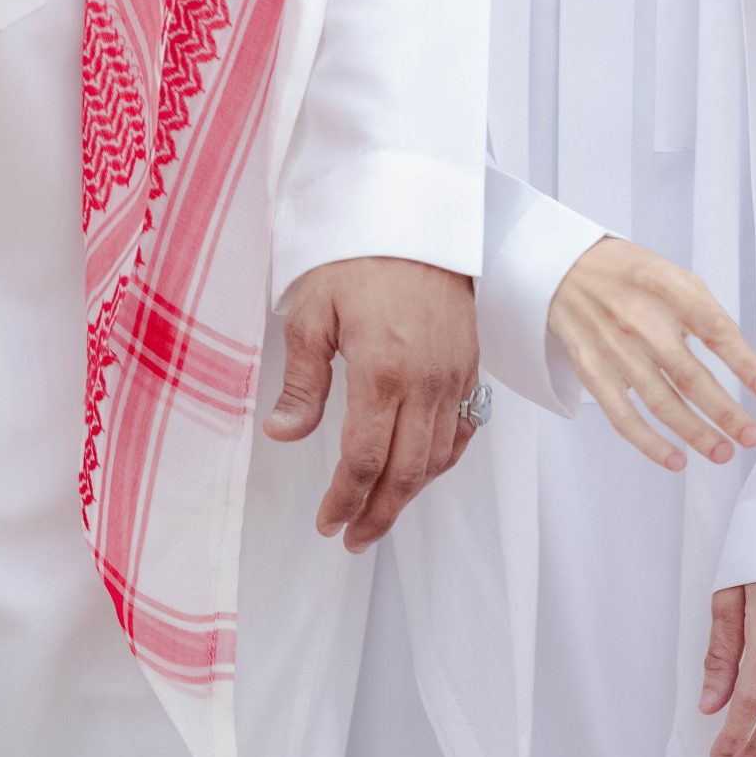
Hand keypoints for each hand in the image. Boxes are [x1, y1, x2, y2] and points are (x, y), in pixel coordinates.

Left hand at [262, 257, 479, 550]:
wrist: (420, 218)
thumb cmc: (361, 257)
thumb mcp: (313, 312)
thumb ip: (303, 381)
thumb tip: (284, 433)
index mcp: (382, 371)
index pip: (364, 459)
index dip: (345, 500)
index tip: (329, 524)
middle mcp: (426, 381)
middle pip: (406, 471)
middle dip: (378, 513)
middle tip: (353, 538)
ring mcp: (455, 375)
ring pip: (439, 457)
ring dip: (410, 494)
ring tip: (381, 514)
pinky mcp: (471, 365)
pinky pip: (465, 429)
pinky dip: (445, 460)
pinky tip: (424, 472)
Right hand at [547, 235, 755, 471]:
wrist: (565, 270)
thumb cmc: (630, 275)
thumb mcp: (673, 275)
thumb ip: (704, 313)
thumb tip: (741, 360)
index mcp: (667, 288)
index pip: (714, 329)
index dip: (744, 361)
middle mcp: (640, 321)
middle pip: (689, 375)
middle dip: (724, 411)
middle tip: (751, 435)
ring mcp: (614, 349)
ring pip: (661, 403)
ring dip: (695, 433)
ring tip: (723, 452)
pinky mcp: (593, 372)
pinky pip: (623, 417)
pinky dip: (650, 443)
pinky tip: (676, 459)